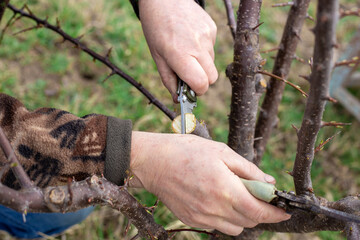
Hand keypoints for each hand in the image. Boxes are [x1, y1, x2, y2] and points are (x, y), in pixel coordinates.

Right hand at [129, 132, 290, 235]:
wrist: (153, 162)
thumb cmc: (186, 151)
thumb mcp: (221, 152)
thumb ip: (247, 169)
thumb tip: (268, 182)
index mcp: (225, 189)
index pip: (259, 211)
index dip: (276, 214)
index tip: (284, 212)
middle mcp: (214, 208)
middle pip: (249, 222)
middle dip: (259, 212)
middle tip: (256, 195)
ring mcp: (202, 217)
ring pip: (234, 228)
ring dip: (242, 216)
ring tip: (234, 197)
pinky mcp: (191, 220)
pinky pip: (217, 226)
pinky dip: (224, 218)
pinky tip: (217, 200)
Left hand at [138, 0, 217, 101]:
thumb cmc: (156, 28)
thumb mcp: (157, 56)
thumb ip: (169, 80)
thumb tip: (178, 100)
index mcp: (180, 55)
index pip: (201, 84)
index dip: (197, 91)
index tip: (189, 89)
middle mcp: (197, 46)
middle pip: (212, 78)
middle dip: (201, 81)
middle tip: (188, 74)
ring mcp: (208, 36)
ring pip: (211, 63)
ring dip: (201, 64)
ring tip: (186, 50)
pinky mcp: (213, 28)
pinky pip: (212, 49)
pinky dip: (203, 50)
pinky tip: (191, 39)